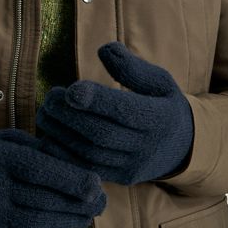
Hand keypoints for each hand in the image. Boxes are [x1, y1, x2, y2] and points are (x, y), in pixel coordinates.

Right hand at [0, 128, 105, 227]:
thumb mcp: (9, 140)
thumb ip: (38, 149)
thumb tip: (75, 162)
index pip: (38, 169)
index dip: (70, 178)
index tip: (96, 183)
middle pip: (41, 200)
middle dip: (76, 203)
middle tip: (101, 201)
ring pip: (35, 224)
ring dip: (66, 222)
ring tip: (88, 215)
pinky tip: (65, 226)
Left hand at [36, 42, 193, 184]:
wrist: (182, 147)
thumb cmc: (164, 104)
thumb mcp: (158, 81)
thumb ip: (131, 67)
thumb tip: (104, 49)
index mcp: (160, 117)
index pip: (125, 111)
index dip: (97, 101)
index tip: (71, 89)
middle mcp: (147, 146)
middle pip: (103, 134)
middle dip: (72, 116)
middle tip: (50, 98)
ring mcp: (133, 166)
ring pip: (92, 155)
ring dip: (63, 135)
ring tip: (45, 113)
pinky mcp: (120, 178)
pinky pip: (89, 170)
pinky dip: (65, 156)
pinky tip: (49, 137)